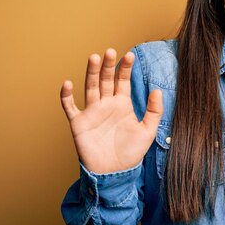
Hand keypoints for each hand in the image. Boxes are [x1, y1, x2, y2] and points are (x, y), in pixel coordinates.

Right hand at [60, 48, 162, 173]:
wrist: (114, 173)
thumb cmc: (131, 153)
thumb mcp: (148, 131)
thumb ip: (154, 111)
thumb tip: (157, 90)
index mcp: (122, 104)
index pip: (123, 81)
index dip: (126, 68)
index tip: (130, 55)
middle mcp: (106, 104)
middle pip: (106, 80)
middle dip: (108, 66)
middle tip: (110, 51)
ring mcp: (92, 112)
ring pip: (91, 87)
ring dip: (92, 73)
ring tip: (94, 58)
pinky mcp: (79, 123)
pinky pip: (70, 107)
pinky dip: (66, 96)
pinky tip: (68, 84)